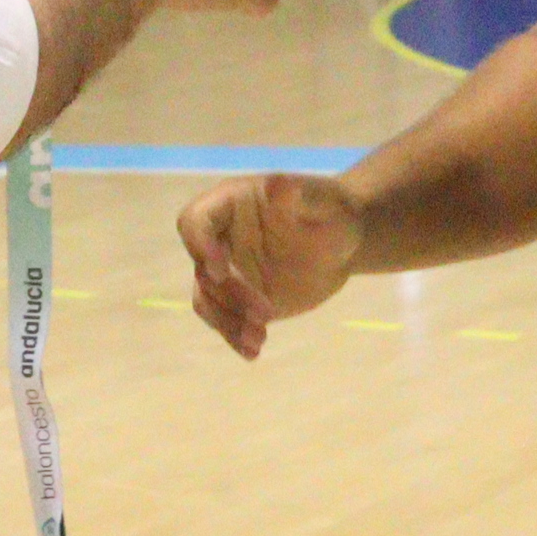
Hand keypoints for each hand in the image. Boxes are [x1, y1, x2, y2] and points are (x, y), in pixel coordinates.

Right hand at [177, 170, 363, 358]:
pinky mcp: (238, 300)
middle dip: (230, 294)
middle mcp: (219, 239)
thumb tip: (278, 183)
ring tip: (259, 339)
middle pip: (203, 270)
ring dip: (228, 322)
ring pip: (208, 300)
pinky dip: (235, 337)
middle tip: (267, 312)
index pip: (195, 221)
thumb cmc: (332, 213)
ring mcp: (226, 271)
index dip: (200, 246)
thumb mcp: (323, 202)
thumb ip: (299, 196)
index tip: (221, 271)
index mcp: (229, 204)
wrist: (341, 244)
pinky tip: (253, 352)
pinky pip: (226, 321)